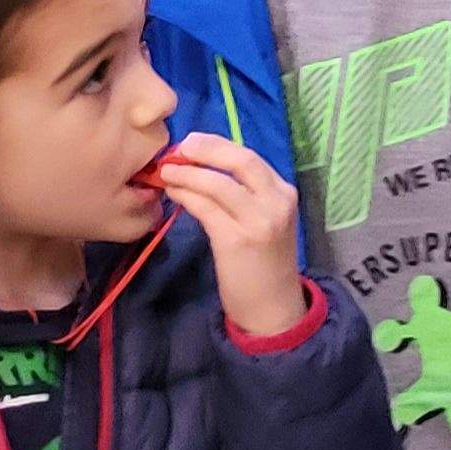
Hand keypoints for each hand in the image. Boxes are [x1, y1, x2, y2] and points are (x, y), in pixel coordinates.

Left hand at [157, 133, 307, 335]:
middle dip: (205, 150)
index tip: (192, 142)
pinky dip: (186, 196)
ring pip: (218, 183)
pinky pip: (205, 208)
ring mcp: (258, 221)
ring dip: (187, 173)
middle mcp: (276, 202)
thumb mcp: (264, 221)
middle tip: (178, 148)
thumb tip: (203, 168)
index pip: (249, 157)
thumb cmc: (262, 263)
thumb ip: (245, 195)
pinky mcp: (236, 240)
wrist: (272, 307)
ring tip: (166, 172)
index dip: (217, 145)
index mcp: (284, 193)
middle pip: (239, 160)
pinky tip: (173, 193)